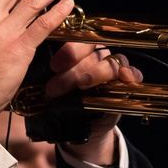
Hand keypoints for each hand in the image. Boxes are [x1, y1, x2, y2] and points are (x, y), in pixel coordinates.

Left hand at [46, 44, 142, 163]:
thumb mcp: (53, 87)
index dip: (68, 50)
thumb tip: (33, 68)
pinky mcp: (126, 84)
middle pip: (92, 52)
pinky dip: (130, 73)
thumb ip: (49, 75)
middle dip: (73, 68)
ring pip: (109, 62)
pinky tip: (123, 76)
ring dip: (94, 73)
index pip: (78, 40)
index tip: (53, 65)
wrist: (77, 127)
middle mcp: (97, 57)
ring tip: (81, 85)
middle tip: (55, 86)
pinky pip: (134, 73)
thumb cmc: (63, 102)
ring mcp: (113, 69)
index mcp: (78, 52)